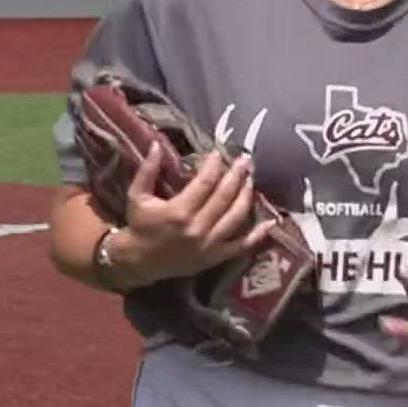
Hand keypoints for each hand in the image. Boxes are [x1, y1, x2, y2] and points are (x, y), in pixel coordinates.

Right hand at [115, 143, 276, 282]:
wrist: (139, 262)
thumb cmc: (139, 226)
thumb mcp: (138, 196)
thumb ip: (148, 170)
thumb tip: (157, 144)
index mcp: (179, 211)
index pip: (205, 183)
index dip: (214, 166)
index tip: (218, 154)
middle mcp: (197, 227)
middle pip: (225, 196)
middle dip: (237, 175)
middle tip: (246, 160)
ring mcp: (209, 244)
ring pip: (236, 217)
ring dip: (246, 196)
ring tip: (251, 180)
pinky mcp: (215, 257)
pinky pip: (241, 246)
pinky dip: (257, 235)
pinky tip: (269, 222)